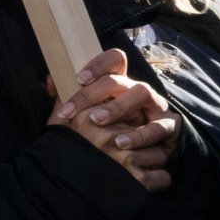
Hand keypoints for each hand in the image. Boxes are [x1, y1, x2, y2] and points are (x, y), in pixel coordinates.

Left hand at [50, 48, 177, 191]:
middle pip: (120, 79)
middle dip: (94, 93)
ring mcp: (156, 106)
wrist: (148, 158)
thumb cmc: (112, 131)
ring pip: (142, 93)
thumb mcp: (89, 114)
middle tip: (72, 110)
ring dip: (117, 107)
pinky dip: (139, 135)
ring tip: (95, 121)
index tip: (78, 78)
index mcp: (119, 84)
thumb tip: (49, 82)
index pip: (114, 60)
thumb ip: (68, 97)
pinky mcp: (170, 126)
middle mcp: (137, 90)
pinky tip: (121, 143)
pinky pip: (159, 126)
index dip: (98, 64)